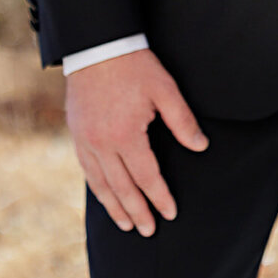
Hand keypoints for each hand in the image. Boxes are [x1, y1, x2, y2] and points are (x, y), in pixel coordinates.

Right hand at [66, 49, 208, 235]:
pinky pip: (87, 169)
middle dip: (137, 211)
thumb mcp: (166, 90)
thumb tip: (200, 147)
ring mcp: (85, 140)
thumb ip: (182, 122)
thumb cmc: (136, 67)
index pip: (146, 176)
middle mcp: (101, 143)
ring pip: (100, 183)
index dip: (159, 196)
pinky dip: (97, 188)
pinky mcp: (77, 134)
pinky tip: (105, 196)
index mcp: (126, 136)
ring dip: (114, 206)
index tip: (170, 213)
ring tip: (126, 224)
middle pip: (122, 187)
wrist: (98, 46)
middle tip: (149, 231)